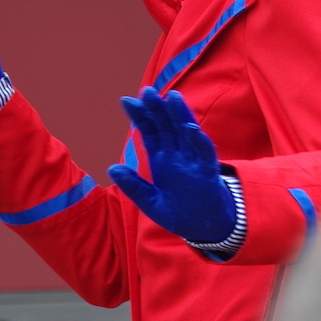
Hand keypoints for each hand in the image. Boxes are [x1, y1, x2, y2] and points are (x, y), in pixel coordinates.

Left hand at [107, 87, 236, 243]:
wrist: (205, 229)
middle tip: (146, 91)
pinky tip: (192, 129)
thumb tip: (112, 169)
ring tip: (173, 97)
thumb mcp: (151, 202)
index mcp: (161, 159)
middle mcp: (177, 155)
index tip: (126, 100)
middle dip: (157, 109)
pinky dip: (200, 141)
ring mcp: (193, 161)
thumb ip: (134, 186)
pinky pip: (205, 154)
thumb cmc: (179, 212)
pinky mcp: (208, 172)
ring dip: (180, 116)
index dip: (139, 116)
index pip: (149, 131)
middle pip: (166, 126)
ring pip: (186, 133)